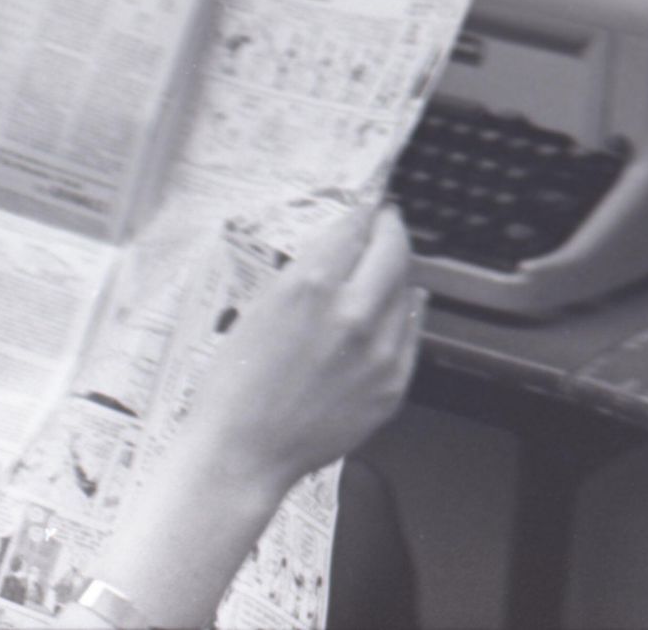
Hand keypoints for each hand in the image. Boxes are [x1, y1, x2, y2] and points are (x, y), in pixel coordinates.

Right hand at [85, 201, 423, 625]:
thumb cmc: (235, 380)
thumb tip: (344, 244)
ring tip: (384, 263)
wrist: (245, 448)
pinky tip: (400, 305)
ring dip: (397, 270)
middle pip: (393, 249)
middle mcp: (353, 311)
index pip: (355, 225)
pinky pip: (412, 333)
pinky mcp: (393, 384)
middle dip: (390, 228)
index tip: (368, 200)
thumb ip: (308, 275)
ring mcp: (380, 351)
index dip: (364, 207)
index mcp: (310, 285)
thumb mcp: (260, 306)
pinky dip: (406, 312)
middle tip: (385, 219)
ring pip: (408, 289)